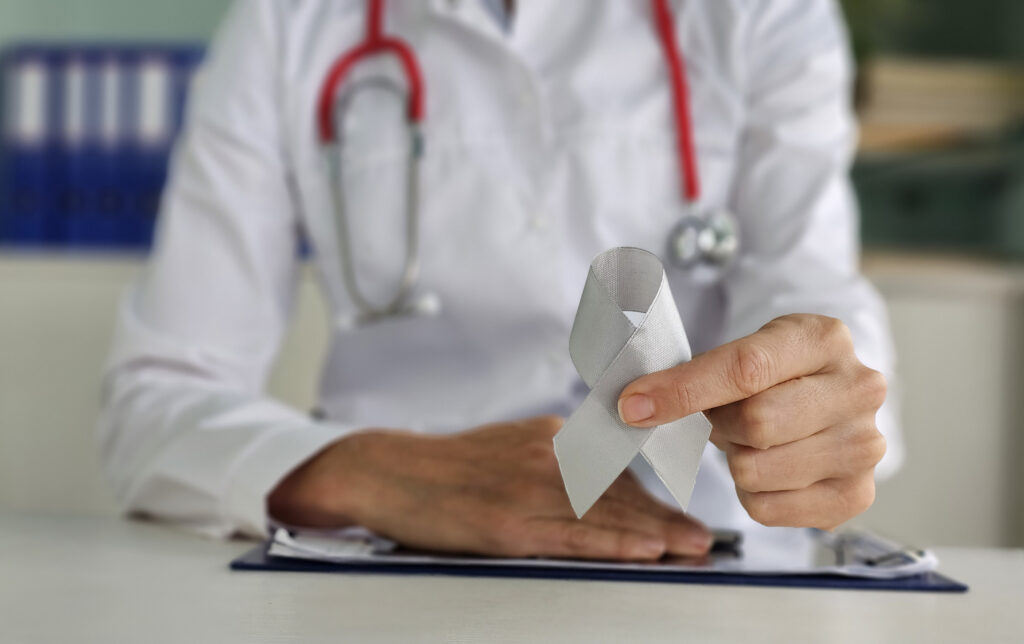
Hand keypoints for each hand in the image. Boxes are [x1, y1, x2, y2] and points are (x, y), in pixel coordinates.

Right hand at [268, 415, 711, 560]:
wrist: (383, 469)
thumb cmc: (444, 468)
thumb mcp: (506, 448)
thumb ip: (550, 461)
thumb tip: (595, 483)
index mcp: (548, 438)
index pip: (612, 471)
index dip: (651, 497)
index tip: (683, 514)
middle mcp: (545, 455)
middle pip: (616, 493)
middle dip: (663, 518)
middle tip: (703, 540)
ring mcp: (526, 486)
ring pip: (601, 513)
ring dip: (651, 533)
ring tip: (690, 550)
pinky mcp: (505, 519)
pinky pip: (569, 534)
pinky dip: (611, 543)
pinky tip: (640, 551)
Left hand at [617, 314, 886, 529]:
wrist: (824, 399)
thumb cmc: (776, 375)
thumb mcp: (744, 351)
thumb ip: (695, 373)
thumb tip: (634, 406)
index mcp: (824, 338)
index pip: (745, 368)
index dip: (682, 390)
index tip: (633, 404)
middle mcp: (858, 390)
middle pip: (757, 423)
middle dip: (721, 425)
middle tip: (724, 418)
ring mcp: (865, 445)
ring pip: (758, 470)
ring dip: (737, 460)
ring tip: (752, 443)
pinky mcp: (857, 495)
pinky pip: (769, 508)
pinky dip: (752, 494)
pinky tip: (768, 471)